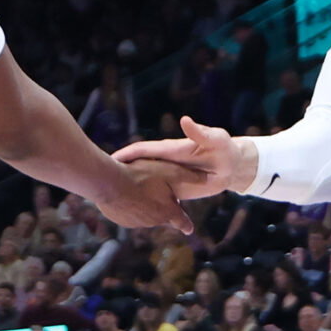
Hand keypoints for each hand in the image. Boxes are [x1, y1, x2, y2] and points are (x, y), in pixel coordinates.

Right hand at [93, 161, 194, 233]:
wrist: (110, 183)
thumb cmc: (141, 175)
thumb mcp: (170, 171)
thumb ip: (190, 177)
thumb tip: (208, 178)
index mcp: (168, 212)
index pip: (182, 222)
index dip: (187, 225)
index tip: (189, 229)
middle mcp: (154, 221)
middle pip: (162, 217)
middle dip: (162, 208)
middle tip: (157, 193)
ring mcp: (136, 223)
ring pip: (146, 216)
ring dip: (146, 206)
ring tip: (140, 190)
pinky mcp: (122, 221)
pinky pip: (129, 215)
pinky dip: (130, 207)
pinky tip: (126, 194)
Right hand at [113, 116, 254, 198]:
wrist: (232, 164)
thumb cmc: (224, 149)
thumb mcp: (215, 139)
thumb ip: (201, 132)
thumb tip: (185, 120)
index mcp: (170, 149)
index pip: (144, 149)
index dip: (126, 154)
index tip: (110, 159)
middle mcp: (165, 162)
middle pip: (136, 166)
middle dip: (118, 171)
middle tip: (98, 181)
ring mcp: (167, 176)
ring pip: (142, 182)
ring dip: (127, 189)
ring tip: (108, 199)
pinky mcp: (172, 188)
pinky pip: (153, 195)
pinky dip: (140, 201)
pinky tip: (130, 210)